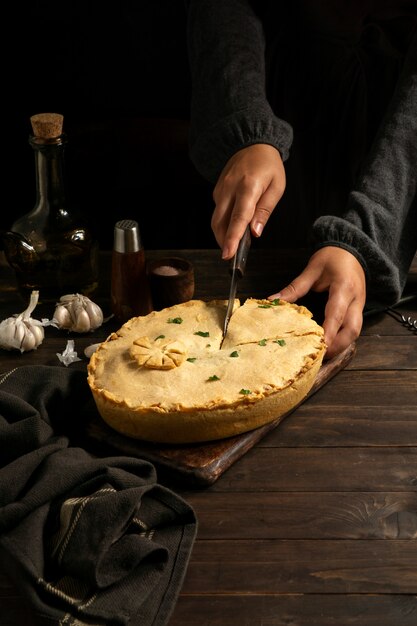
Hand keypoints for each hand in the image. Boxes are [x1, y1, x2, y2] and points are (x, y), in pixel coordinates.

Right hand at [212, 144, 285, 258]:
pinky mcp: (217, 191)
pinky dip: (223, 223)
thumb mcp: (277, 187)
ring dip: (222, 235)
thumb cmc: (268, 166)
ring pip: (216, 219)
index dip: (232, 238)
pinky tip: (233, 227)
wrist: (251, 143)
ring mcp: (221, 189)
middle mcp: (230, 188)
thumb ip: (265, 210)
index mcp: (248, 186)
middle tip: (232, 257)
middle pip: (220, 222)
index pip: (238, 217)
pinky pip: (218, 212)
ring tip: (233, 245)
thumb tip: (255, 233)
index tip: (228, 254)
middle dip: (224, 242)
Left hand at [268, 247, 365, 358]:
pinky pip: (354, 327)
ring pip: (356, 331)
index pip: (337, 314)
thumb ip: (294, 288)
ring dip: (342, 345)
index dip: (329, 332)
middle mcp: (355, 299)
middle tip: (321, 356)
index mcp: (344, 287)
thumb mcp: (311, 269)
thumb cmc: (331, 257)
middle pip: (353, 329)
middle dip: (339, 345)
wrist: (351, 248)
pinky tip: (331, 345)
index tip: (321, 345)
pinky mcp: (358, 308)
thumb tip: (273, 300)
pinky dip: (343, 338)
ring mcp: (359, 304)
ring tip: (324, 354)